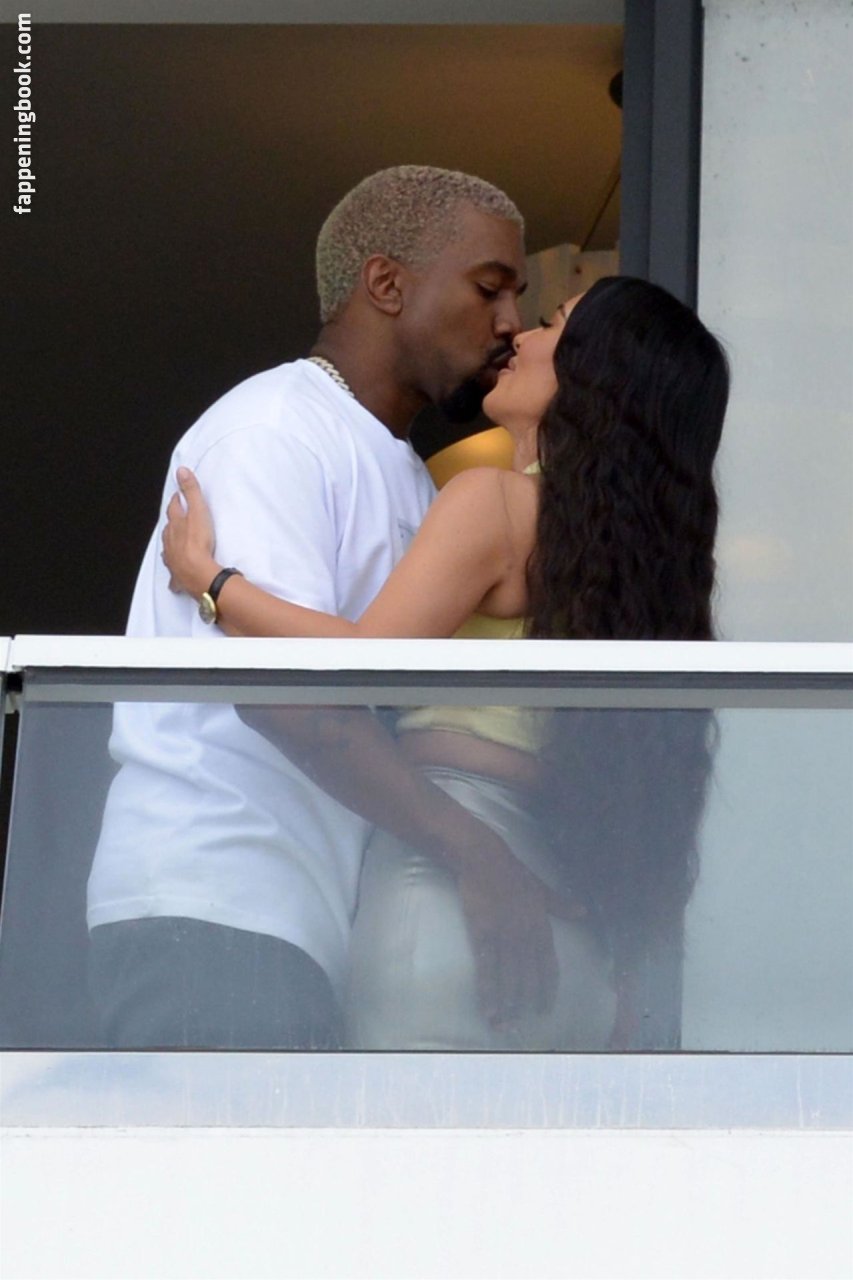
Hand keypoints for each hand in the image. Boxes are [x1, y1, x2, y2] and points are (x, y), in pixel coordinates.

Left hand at [162, 466, 219, 596]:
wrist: (197, 572)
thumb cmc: (198, 542)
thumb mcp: (198, 511)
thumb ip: (191, 491)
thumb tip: (181, 470)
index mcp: (175, 525)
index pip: (174, 509)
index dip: (176, 502)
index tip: (178, 497)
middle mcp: (170, 541)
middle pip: (169, 529)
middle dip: (172, 522)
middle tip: (176, 518)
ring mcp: (172, 559)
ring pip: (168, 549)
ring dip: (171, 544)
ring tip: (175, 542)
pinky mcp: (178, 575)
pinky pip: (174, 573)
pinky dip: (175, 572)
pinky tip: (175, 575)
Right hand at [451, 827, 586, 1030]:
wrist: (485, 859)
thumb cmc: (514, 873)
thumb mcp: (542, 888)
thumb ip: (561, 904)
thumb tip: (583, 912)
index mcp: (541, 926)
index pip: (548, 966)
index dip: (547, 989)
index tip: (545, 1008)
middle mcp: (525, 934)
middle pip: (527, 977)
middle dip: (525, 1002)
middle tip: (521, 1024)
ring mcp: (504, 934)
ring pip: (507, 976)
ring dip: (506, 1002)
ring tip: (503, 1024)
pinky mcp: (482, 932)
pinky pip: (486, 967)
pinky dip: (488, 989)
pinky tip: (488, 1005)